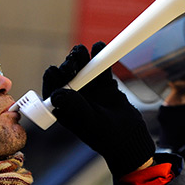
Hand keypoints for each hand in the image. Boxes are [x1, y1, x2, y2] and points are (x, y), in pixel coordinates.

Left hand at [43, 42, 155, 176]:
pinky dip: (99, 56)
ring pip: (82, 68)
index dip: (53, 77)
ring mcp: (89, 90)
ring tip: (84, 51)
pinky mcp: (104, 84)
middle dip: (70, 64)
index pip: (52, 88)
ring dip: (81, 57)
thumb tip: (55, 94)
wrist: (132, 137)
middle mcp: (74, 97)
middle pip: (67, 74)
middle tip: (75, 59)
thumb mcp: (90, 122)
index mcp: (64, 109)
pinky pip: (99, 67)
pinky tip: (99, 47)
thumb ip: (75, 107)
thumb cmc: (108, 137)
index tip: (58, 71)